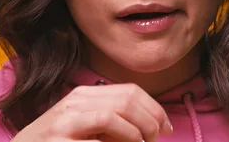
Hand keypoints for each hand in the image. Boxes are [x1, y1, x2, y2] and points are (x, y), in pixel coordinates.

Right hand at [11, 83, 172, 141]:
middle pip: (128, 100)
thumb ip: (112, 122)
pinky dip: (123, 140)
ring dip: (138, 133)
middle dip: (151, 121)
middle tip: (155, 140)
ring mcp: (66, 119)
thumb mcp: (84, 127)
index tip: (167, 128)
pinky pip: (101, 134)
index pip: (130, 91)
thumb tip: (152, 126)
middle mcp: (76, 101)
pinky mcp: (61, 138)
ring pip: (117, 114)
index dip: (155, 109)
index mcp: (84, 94)